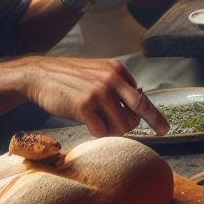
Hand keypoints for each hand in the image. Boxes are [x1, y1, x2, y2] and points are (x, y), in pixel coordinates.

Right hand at [19, 56, 167, 135]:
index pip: (142, 96)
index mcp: (117, 70)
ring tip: (102, 125)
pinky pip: (101, 131)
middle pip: (140, 108)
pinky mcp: (83, 107)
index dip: (151, 114)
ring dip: (115, 131)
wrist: (40, 75)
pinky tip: (89, 125)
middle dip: (154, 122)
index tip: (163, 127)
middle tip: (161, 131)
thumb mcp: (98, 72)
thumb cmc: (69, 78)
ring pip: (122, 125)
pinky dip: (98, 133)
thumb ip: (116, 85)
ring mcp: (98, 93)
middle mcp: (111, 80)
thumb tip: (134, 108)